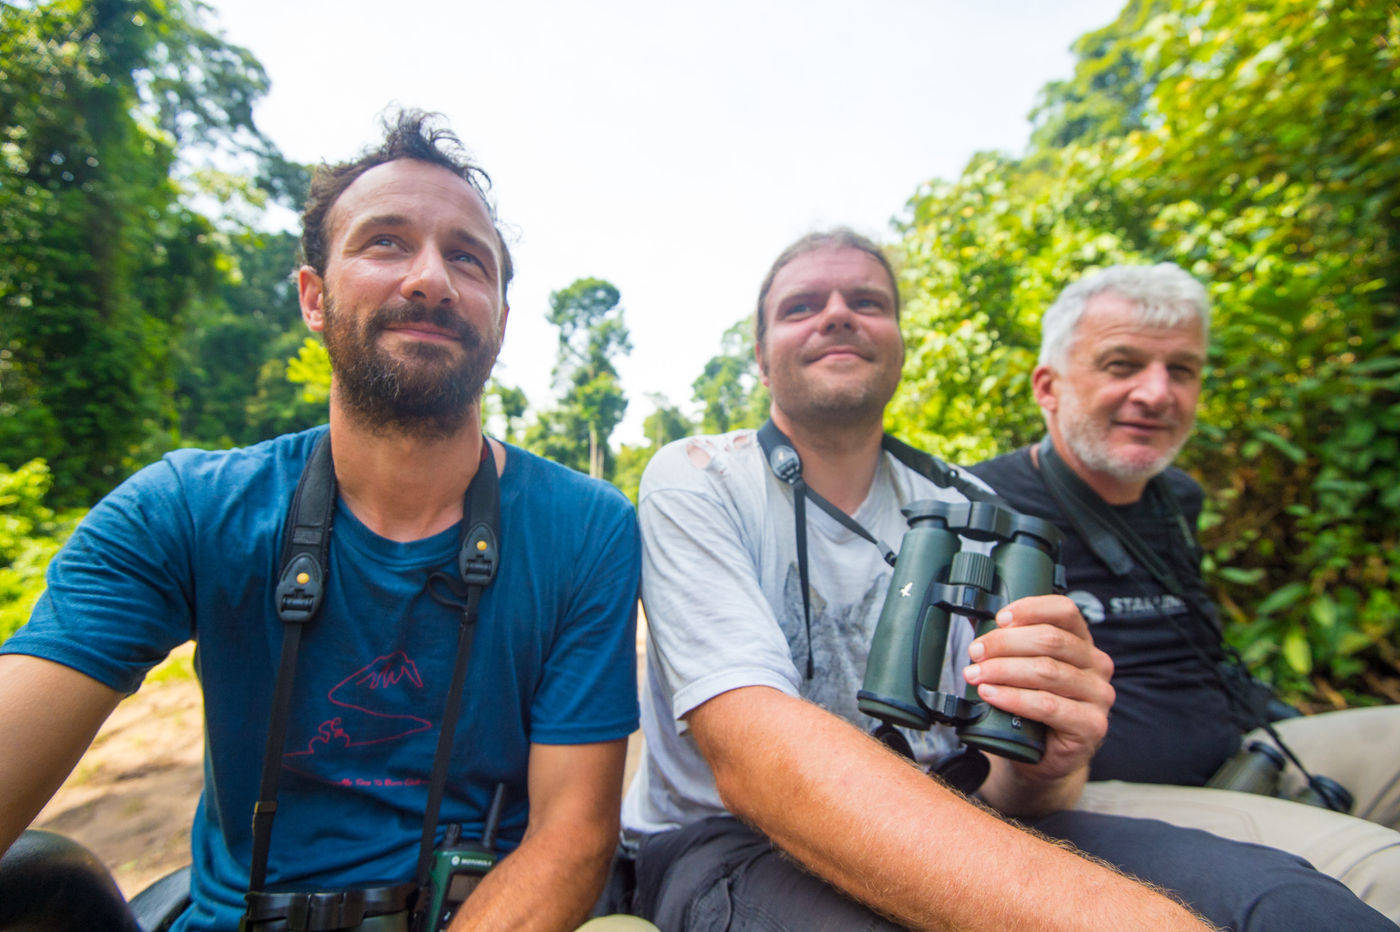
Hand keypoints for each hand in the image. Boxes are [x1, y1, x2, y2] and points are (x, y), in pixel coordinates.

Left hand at [962, 593, 1113, 782]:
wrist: (1046, 757)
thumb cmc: (1034, 709)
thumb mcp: (1025, 669)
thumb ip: (1010, 644)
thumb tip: (977, 619)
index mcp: (1083, 642)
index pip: (1064, 611)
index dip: (1029, 609)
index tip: (999, 618)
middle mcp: (1097, 665)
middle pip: (1050, 640)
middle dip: (1005, 643)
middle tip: (975, 652)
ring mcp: (1099, 696)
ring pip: (1046, 671)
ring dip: (1003, 670)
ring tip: (976, 674)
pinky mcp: (1092, 725)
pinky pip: (1047, 705)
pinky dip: (1013, 698)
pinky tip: (991, 694)